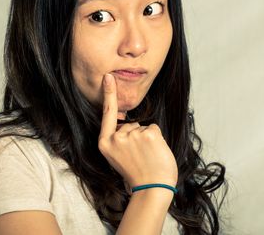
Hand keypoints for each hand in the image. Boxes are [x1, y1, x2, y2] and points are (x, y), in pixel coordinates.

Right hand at [97, 73, 177, 192]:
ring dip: (148, 139)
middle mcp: (117, 137)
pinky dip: (158, 139)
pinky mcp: (149, 133)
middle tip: (140, 157)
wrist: (152, 188)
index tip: (108, 76)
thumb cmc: (137, 173)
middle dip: (137, 136)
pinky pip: (154, 128)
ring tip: (147, 157)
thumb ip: (119, 139)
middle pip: (130, 124)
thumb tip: (126, 121)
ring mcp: (133, 135)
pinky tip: (155, 152)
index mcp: (105, 143)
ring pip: (143, 127)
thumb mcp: (118, 156)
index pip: (108, 114)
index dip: (109, 93)